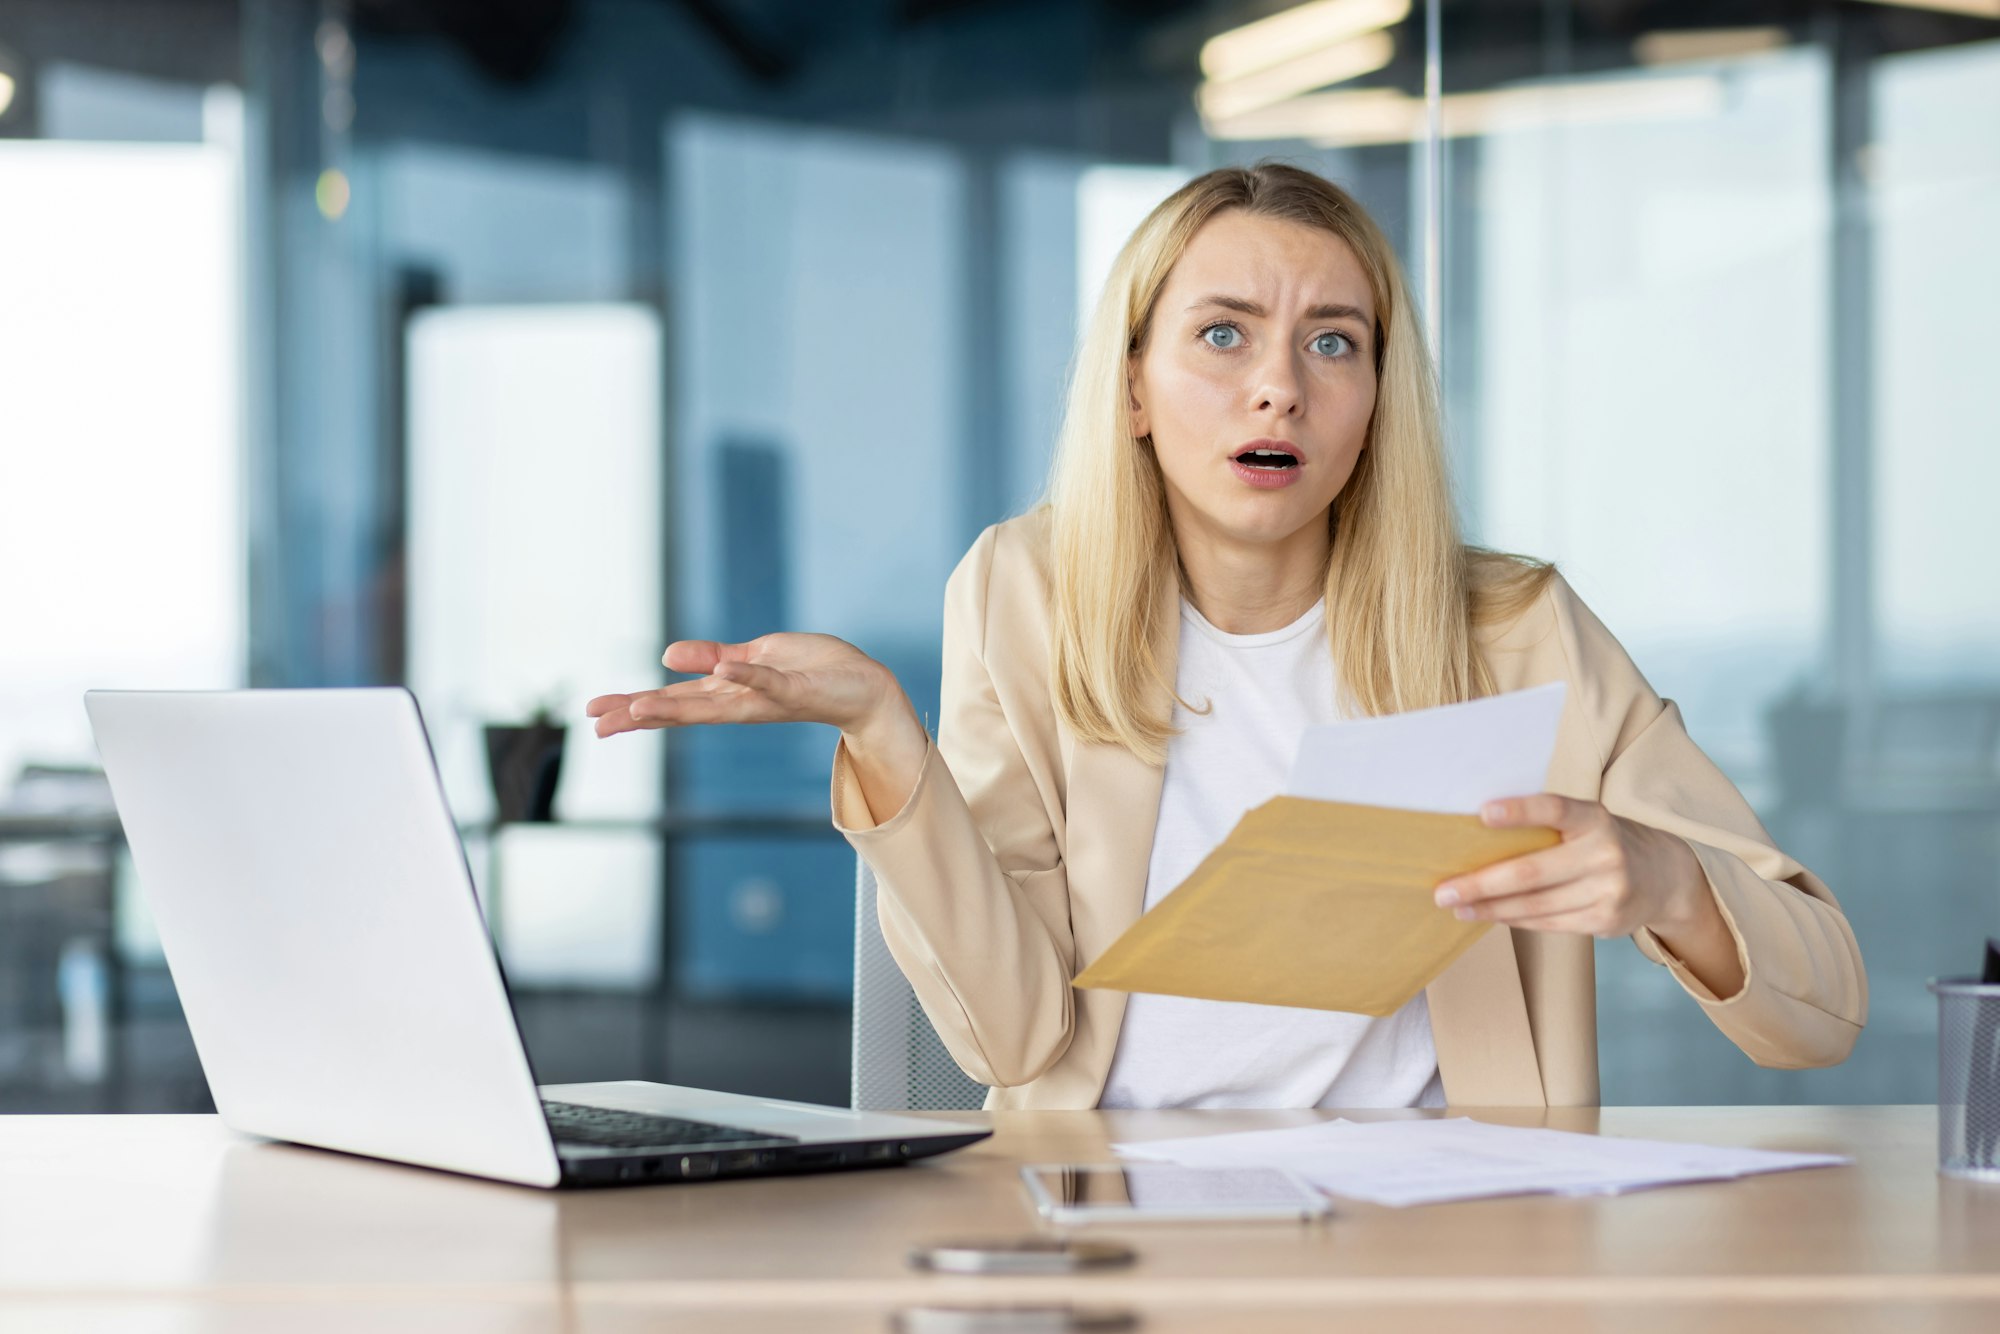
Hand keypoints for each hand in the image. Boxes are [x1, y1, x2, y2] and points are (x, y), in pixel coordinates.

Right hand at [586, 633, 902, 737]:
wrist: (863, 686)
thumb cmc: (810, 671)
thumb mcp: (754, 657)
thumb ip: (714, 659)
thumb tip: (668, 657)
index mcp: (728, 695)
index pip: (674, 701)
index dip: (633, 705)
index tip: (593, 713)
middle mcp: (742, 703)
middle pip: (683, 711)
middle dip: (641, 715)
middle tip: (599, 723)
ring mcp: (767, 698)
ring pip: (717, 704)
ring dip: (679, 705)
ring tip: (641, 706)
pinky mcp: (797, 689)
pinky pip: (770, 681)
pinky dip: (748, 676)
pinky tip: (723, 672)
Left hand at [1431, 794, 1706, 939]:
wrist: (1665, 876)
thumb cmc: (1605, 841)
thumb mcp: (1587, 822)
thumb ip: (1548, 827)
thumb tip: (1479, 838)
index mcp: (1595, 819)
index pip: (1555, 809)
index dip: (1520, 811)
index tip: (1482, 812)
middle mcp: (1604, 853)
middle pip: (1532, 872)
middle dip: (1481, 884)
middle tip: (1444, 890)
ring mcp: (1608, 891)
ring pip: (1535, 905)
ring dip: (1490, 908)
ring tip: (1458, 906)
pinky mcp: (1605, 920)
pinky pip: (1548, 923)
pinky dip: (1515, 920)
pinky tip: (1491, 915)